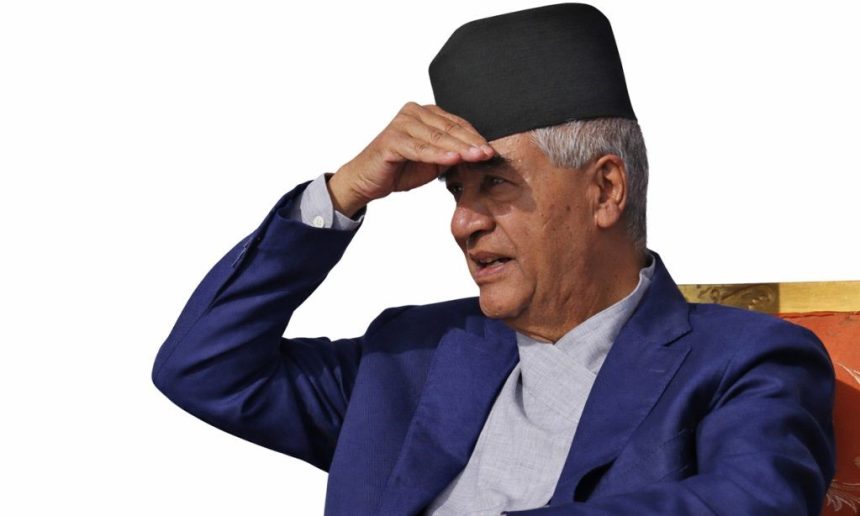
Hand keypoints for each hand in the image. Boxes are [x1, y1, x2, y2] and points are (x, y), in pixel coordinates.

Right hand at [327, 102, 493, 216]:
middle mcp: (412, 113)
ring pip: (437, 137)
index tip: (492, 150)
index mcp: (423, 113)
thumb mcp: (432, 160)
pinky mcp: (391, 141)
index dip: (475, 137)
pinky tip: (453, 159)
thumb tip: (480, 154)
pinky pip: (419, 148)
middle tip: (489, 154)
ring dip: (459, 148)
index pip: (456, 123)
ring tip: (477, 157)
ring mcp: (400, 124)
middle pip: (449, 128)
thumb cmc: (400, 169)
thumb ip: (452, 153)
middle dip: (471, 142)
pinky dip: (437, 154)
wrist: (367, 180)